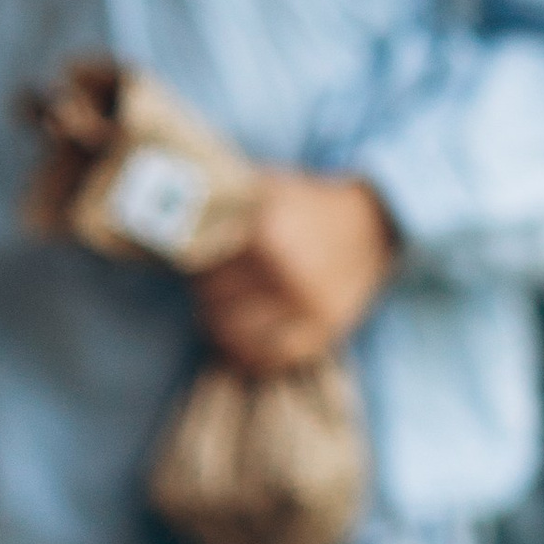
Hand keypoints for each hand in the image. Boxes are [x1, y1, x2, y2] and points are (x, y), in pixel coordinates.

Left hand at [190, 171, 396, 373]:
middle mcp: (286, 270)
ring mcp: (308, 305)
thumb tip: (168, 220)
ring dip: (219, 328)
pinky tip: (239, 348)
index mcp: (266, 230)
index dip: (191, 265)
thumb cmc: (309, 202)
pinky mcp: (325, 330)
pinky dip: (248, 357)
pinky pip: (270, 358)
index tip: (196, 261)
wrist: (375, 222)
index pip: (200, 264)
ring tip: (219, 317)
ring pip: (236, 334)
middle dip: (205, 295)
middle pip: (213, 300)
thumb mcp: (265, 185)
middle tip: (210, 288)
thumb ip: (222, 201)